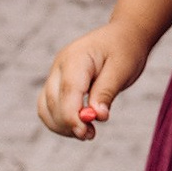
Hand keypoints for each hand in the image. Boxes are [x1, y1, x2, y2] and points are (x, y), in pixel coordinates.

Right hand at [37, 21, 151, 140]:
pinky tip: (80, 126)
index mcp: (76, 57)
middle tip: (91, 135)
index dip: (72, 115)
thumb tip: (96, 117)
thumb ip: (106, 92)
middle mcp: (60, 65)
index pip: (67, 91)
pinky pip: (50, 106)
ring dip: (62, 125)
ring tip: (87, 133)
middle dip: (68, 123)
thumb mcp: (122, 69)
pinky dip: (61, 120)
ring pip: (46, 107)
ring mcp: (56, 73)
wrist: (125, 35)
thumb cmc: (125, 49)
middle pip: (52, 101)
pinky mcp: (58, 82)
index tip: (86, 132)